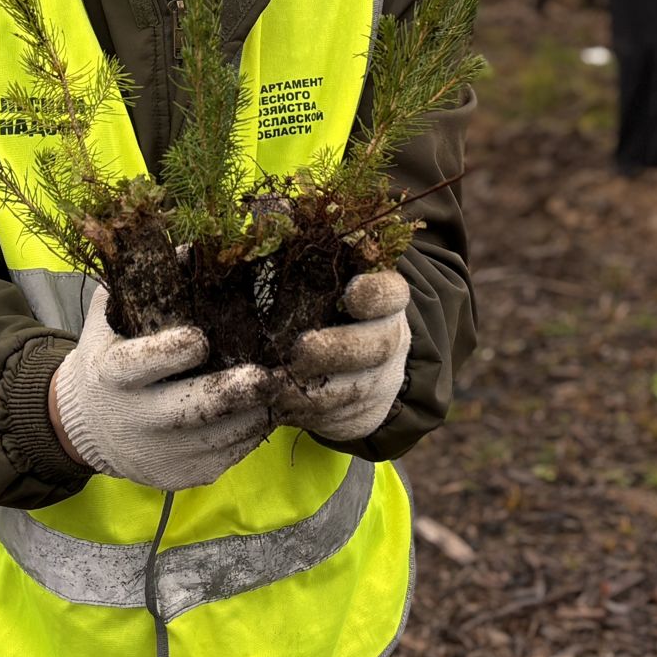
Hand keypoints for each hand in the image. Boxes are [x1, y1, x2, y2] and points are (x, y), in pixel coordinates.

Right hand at [51, 288, 274, 490]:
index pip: (141, 365)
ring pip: (217, 437)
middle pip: (189, 410)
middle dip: (232, 392)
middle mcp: (134, 420)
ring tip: (279, 387)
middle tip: (267, 375)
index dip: (171, 352)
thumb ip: (143, 283)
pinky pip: (225, 458)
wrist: (86, 427)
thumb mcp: (110, 319)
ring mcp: (158, 455)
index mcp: (113, 376)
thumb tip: (193, 248)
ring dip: (254, 413)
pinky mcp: (180, 478)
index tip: (201, 337)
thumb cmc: (108, 358)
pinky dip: (249, 435)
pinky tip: (264, 411)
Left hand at [272, 271, 410, 441]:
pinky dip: (305, 415)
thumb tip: (264, 237)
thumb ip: (311, 268)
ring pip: (355, 390)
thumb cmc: (330, 311)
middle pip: (378, 346)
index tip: (352, 293)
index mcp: (388, 299)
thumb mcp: (329, 285)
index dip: (376, 295)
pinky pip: (338, 420)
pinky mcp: (362, 415)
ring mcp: (382, 381)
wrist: (364, 365)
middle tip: (301, 350)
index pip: (392, 293)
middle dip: (338, 350)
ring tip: (277, 385)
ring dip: (314, 391)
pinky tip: (277, 405)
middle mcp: (392, 340)